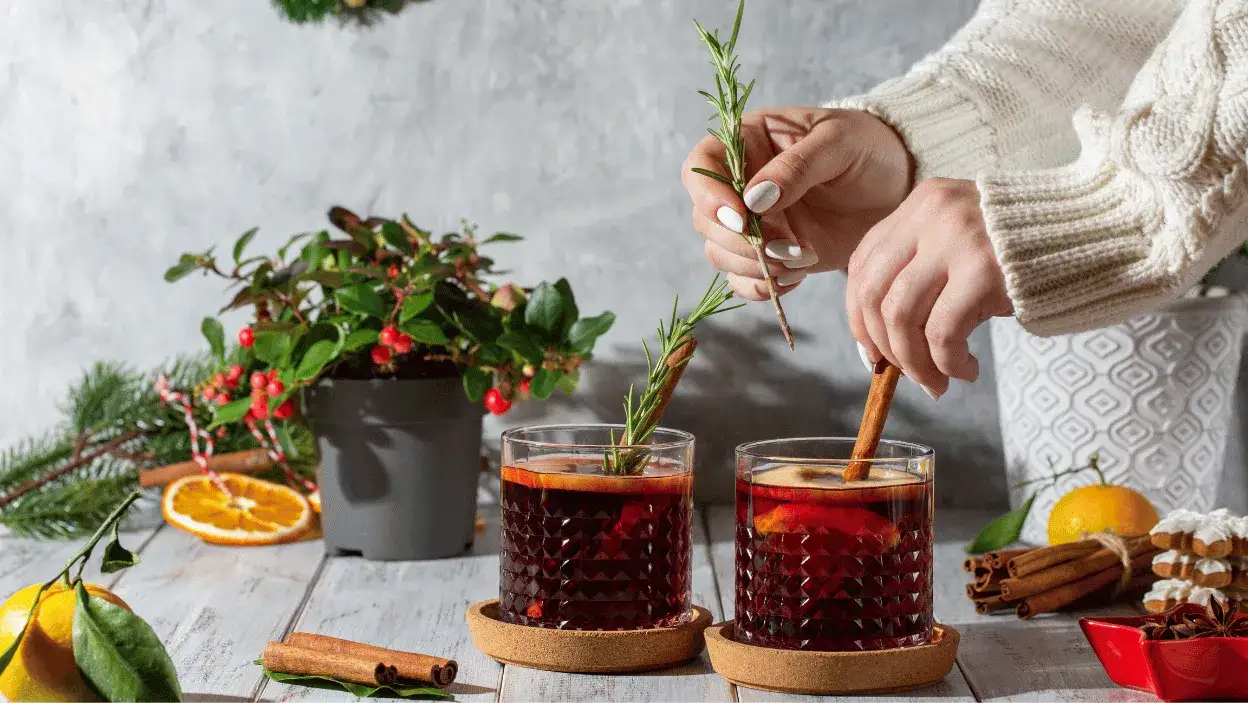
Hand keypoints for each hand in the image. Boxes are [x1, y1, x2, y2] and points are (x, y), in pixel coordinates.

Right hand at [681, 107, 912, 299]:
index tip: (741, 218)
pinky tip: (798, 275)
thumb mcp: (839, 142)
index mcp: (746, 142)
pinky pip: (743, 280)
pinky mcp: (768, 255)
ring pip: (720, 253)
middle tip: (786, 245)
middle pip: (706, 220)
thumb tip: (754, 199)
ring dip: (755, 265)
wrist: (896, 186)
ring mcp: (752, 223)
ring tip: (803, 257)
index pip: (700, 167)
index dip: (709, 196)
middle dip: (741, 241)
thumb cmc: (867, 148)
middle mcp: (739, 184)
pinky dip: (765, 286)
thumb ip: (797, 166)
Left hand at [845, 178, 1012, 396]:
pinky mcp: (984, 271)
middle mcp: (932, 215)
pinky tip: (965, 370)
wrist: (1100, 231)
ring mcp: (957, 240)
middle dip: (883, 345)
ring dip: (914, 363)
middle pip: (874, 293)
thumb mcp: (964, 238)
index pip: (863, 264)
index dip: (858, 316)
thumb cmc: (1030, 248)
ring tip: (937, 381)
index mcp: (921, 203)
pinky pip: (942, 333)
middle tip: (905, 374)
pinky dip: (946, 363)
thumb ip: (923, 268)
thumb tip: (883, 338)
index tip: (872, 351)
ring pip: (901, 316)